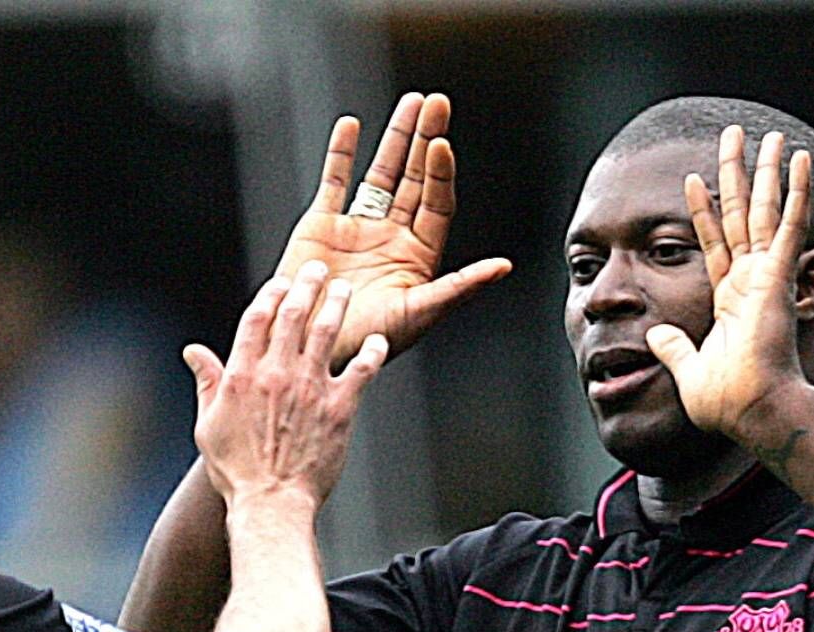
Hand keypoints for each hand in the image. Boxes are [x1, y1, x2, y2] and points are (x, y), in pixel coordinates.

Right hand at [185, 262, 388, 511]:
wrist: (271, 503)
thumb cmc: (238, 472)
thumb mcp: (209, 426)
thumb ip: (207, 383)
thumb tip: (194, 353)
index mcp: (243, 375)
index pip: (258, 318)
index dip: (271, 293)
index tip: (281, 281)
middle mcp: (278, 373)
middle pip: (294, 314)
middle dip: (307, 285)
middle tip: (318, 270)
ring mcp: (311, 388)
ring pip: (328, 331)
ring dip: (337, 304)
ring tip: (344, 290)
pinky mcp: (339, 407)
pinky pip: (362, 370)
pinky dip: (372, 352)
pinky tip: (378, 341)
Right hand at [277, 92, 511, 367]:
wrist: (310, 347)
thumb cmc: (367, 342)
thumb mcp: (419, 313)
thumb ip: (459, 286)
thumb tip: (503, 267)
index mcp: (417, 256)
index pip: (436, 202)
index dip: (440, 172)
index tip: (439, 144)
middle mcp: (391, 237)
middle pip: (415, 178)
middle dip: (425, 139)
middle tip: (435, 103)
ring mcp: (358, 228)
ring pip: (381, 173)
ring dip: (396, 137)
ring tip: (412, 103)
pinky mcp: (322, 226)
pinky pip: (335, 182)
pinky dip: (341, 154)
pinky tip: (351, 126)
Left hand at [644, 127, 813, 452]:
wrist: (751, 411)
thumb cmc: (726, 400)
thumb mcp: (687, 368)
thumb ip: (672, 348)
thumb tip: (654, 335)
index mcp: (730, 298)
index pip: (713, 242)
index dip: (702, 210)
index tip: (691, 179)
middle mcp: (750, 280)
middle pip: (741, 214)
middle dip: (737, 174)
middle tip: (736, 136)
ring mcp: (767, 276)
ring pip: (765, 210)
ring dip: (768, 171)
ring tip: (770, 135)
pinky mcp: (780, 277)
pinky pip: (790, 226)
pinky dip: (797, 192)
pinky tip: (801, 160)